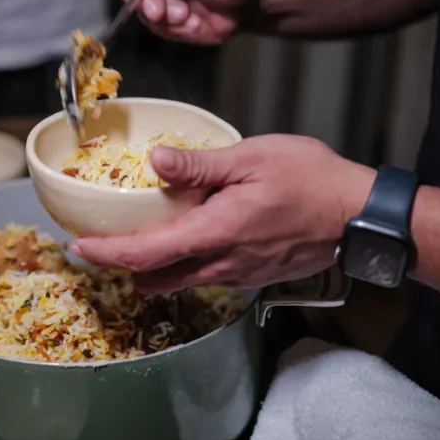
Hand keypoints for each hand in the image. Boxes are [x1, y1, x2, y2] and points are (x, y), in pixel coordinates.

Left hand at [71, 135, 374, 292]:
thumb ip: (200, 165)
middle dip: (122, 265)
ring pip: (178, 281)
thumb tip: (155, 161)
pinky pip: (204, 277)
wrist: (359, 216)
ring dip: (152, 267)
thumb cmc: (312, 181)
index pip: (144, 256)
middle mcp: (221, 265)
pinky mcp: (250, 277)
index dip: (106, 254)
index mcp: (215, 234)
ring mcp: (237, 275)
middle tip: (102, 241)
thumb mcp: (252, 158)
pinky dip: (182, 264)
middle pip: (154, 278)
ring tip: (138, 237)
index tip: (80, 246)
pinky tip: (186, 236)